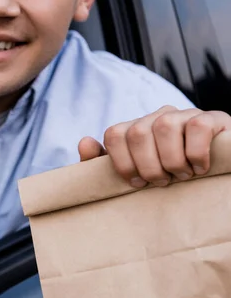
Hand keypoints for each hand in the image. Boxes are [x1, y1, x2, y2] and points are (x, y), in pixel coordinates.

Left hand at [78, 106, 230, 186]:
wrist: (212, 171)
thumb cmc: (166, 176)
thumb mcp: (134, 175)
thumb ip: (102, 165)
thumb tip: (84, 142)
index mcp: (136, 128)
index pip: (114, 134)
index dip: (121, 163)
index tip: (136, 182)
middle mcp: (157, 116)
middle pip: (137, 133)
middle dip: (148, 166)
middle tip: (162, 182)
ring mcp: (184, 115)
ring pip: (164, 127)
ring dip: (172, 161)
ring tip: (181, 176)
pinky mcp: (212, 118)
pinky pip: (197, 127)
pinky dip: (196, 153)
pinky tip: (200, 168)